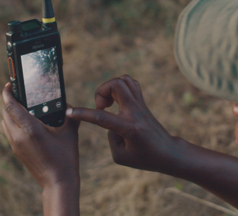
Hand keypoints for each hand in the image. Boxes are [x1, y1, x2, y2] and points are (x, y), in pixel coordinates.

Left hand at [1, 83, 79, 188]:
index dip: (7, 94)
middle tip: (18, 92)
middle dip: (8, 101)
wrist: (58, 182)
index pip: (11, 107)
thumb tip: (67, 103)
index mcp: (31, 130)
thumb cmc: (66, 157)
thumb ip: (69, 114)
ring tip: (20, 105)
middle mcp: (19, 137)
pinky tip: (24, 120)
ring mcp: (16, 145)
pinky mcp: (16, 151)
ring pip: (4, 122)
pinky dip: (12, 122)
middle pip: (5, 113)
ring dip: (9, 112)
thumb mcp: (70, 132)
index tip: (9, 84)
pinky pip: (8, 131)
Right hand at [66, 75, 181, 173]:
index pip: (102, 117)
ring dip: (110, 88)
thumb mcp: (121, 156)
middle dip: (101, 91)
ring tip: (107, 104)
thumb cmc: (145, 158)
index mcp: (129, 128)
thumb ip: (110, 137)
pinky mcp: (143, 102)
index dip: (83, 113)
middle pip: (117, 84)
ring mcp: (140, 105)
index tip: (70, 112)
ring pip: (124, 80)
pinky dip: (119, 87)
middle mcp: (135, 112)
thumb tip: (108, 122)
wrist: (168, 152)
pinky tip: (116, 102)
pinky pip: (131, 84)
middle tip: (101, 107)